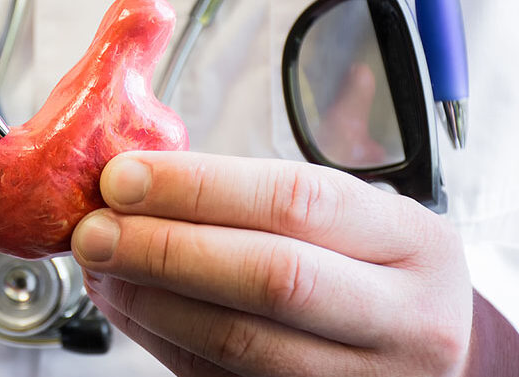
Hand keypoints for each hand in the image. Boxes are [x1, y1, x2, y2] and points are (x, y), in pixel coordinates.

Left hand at [71, 151, 473, 375]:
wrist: (428, 347)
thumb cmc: (371, 267)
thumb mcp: (349, 216)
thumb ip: (254, 197)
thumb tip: (136, 183)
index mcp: (410, 242)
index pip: (297, 202)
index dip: (199, 187)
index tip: (125, 177)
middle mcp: (402, 318)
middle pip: (270, 278)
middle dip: (164, 248)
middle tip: (95, 230)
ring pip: (239, 341)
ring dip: (149, 299)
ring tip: (101, 266)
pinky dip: (159, 338)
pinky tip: (125, 303)